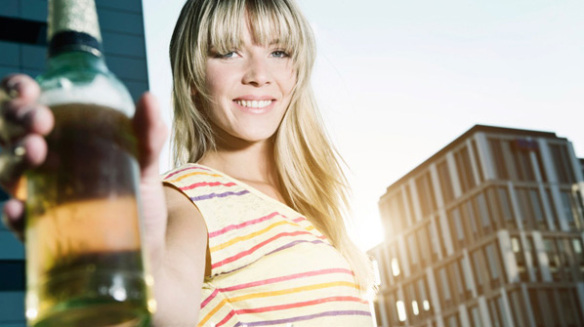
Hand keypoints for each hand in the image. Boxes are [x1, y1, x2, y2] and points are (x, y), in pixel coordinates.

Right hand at [0, 74, 168, 252]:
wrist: (149, 247)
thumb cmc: (138, 197)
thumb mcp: (146, 163)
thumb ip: (147, 135)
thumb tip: (150, 98)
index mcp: (61, 137)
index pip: (25, 106)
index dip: (17, 93)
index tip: (30, 89)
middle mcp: (41, 162)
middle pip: (8, 133)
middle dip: (16, 119)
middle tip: (41, 120)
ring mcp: (38, 197)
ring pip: (7, 172)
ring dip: (14, 159)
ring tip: (36, 151)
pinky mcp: (42, 232)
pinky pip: (19, 222)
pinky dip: (15, 215)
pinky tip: (18, 209)